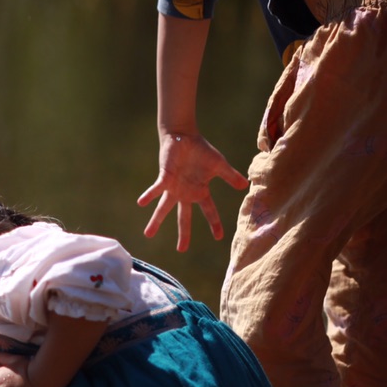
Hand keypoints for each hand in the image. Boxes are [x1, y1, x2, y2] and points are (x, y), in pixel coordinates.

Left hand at [137, 131, 247, 251]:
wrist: (184, 137)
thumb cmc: (201, 150)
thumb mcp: (219, 165)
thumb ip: (230, 176)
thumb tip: (245, 186)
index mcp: (200, 191)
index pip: (209, 211)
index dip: (215, 224)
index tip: (219, 237)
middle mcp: (185, 193)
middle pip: (184, 217)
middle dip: (183, 233)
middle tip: (181, 250)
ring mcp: (174, 187)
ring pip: (163, 208)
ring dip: (156, 220)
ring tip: (147, 234)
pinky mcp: (165, 177)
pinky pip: (156, 189)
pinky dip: (149, 195)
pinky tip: (141, 203)